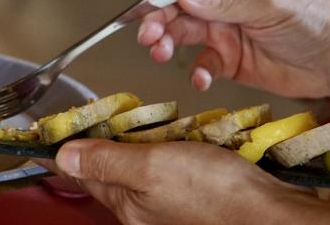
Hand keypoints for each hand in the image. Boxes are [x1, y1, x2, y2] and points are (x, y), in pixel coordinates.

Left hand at [36, 139, 329, 224]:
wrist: (272, 215)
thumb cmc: (216, 194)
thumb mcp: (151, 169)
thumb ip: (107, 160)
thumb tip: (63, 156)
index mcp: (126, 202)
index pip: (83, 172)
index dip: (69, 148)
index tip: (58, 129)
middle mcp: (143, 207)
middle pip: (111, 169)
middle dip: (105, 140)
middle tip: (102, 115)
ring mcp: (168, 202)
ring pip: (140, 166)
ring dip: (139, 141)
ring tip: (140, 121)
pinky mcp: (193, 194)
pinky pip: (168, 168)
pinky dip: (168, 148)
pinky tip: (177, 136)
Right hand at [137, 0, 329, 98]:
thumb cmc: (313, 20)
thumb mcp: (269, 5)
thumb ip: (224, 1)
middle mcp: (222, 0)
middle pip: (178, 4)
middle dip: (159, 17)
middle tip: (147, 33)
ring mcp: (221, 30)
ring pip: (182, 33)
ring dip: (167, 42)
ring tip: (159, 52)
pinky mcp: (225, 60)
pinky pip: (202, 65)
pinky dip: (197, 73)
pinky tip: (202, 79)